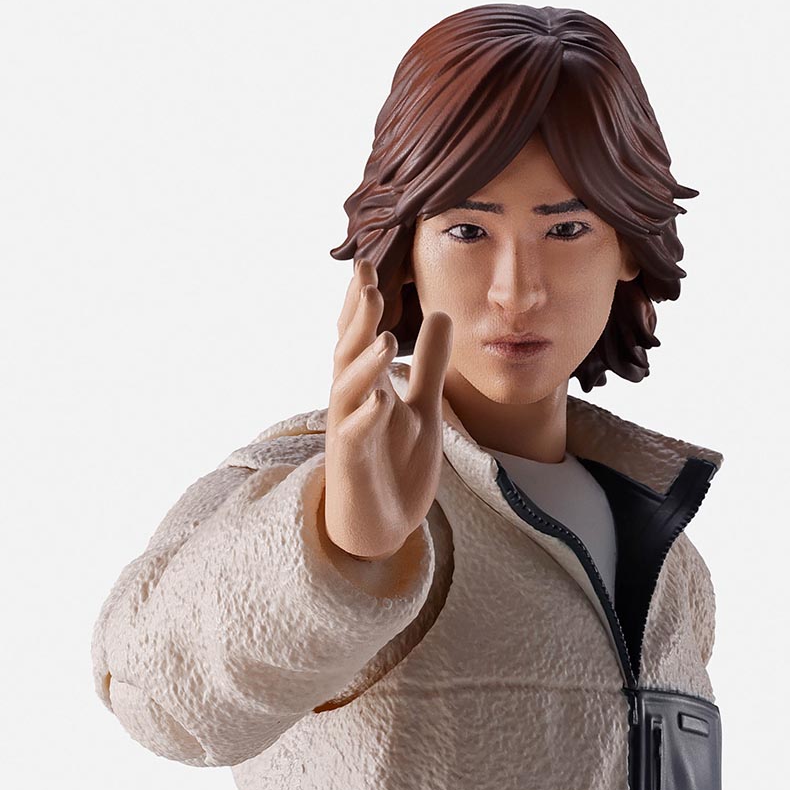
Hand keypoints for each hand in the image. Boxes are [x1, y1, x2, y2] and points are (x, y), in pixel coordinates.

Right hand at [325, 259, 452, 559]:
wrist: (382, 525)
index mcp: (367, 386)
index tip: (368, 264)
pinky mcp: (352, 464)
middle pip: (349, 353)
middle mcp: (352, 403)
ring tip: (385, 337)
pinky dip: (366, 418)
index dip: (361, 304)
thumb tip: (441, 314)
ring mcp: (348, 433)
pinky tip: (381, 400)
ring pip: (348, 391)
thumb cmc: (395, 464)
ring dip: (365, 364)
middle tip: (368, 282)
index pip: (360, 336)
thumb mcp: (423, 409)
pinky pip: (355, 437)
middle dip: (356, 319)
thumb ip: (430, 366)